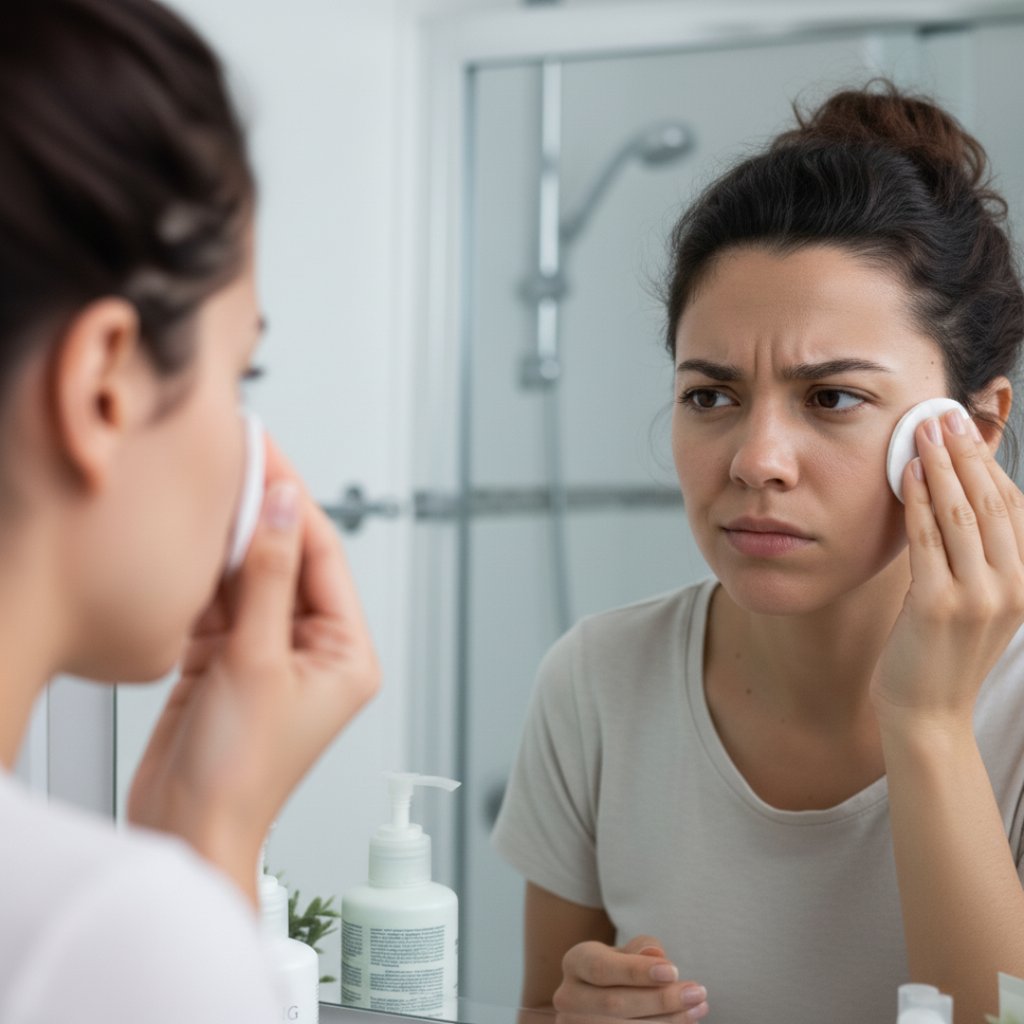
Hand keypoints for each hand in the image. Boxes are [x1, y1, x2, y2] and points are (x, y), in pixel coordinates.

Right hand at [127, 438, 379, 901]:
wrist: (187, 828)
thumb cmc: (240, 774)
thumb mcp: (257, 662)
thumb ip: (270, 579)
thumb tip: (283, 509)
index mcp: (348, 653)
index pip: (325, 556)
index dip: (295, 503)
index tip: (269, 458)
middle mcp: (316, 651)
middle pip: (290, 563)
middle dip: (261, 518)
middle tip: (236, 465)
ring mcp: (272, 655)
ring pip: (253, 580)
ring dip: (230, 546)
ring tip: (210, 500)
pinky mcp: (230, 662)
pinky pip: (223, 605)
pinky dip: (205, 581)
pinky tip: (193, 551)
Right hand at [554, 936, 707, 1021]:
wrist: (602, 1002)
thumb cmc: (622, 971)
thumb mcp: (629, 952)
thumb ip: (642, 950)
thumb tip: (655, 956)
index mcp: (574, 963)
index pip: (601, 969)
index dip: (636, 971)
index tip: (674, 971)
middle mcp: (567, 998)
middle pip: (613, 1004)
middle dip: (660, 1000)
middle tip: (698, 992)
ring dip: (666, 1022)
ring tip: (699, 1008)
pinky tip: (685, 1022)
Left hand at [871, 406, 1023, 732]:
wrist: (929, 711)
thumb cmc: (944, 649)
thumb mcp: (978, 598)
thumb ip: (980, 552)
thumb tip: (964, 492)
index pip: (1014, 506)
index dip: (988, 462)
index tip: (967, 426)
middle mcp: (1015, 586)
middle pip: (990, 501)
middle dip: (966, 452)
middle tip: (943, 413)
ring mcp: (980, 596)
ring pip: (961, 513)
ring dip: (941, 464)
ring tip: (922, 429)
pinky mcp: (939, 604)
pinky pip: (927, 538)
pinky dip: (917, 498)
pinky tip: (906, 471)